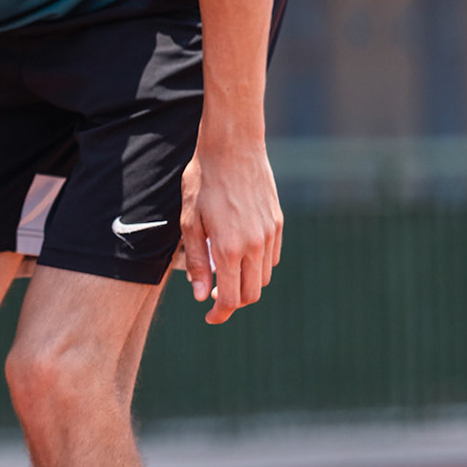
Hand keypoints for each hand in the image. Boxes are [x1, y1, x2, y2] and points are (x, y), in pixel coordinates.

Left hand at [178, 140, 282, 323]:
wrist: (233, 149)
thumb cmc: (203, 182)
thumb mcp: (188, 221)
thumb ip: (195, 261)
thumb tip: (201, 295)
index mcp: (228, 249)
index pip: (231, 298)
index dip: (220, 313)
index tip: (210, 317)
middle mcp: (254, 246)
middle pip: (251, 294)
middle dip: (232, 301)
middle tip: (213, 295)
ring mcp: (270, 235)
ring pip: (263, 277)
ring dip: (245, 283)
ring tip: (223, 272)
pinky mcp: (278, 224)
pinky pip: (271, 257)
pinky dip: (257, 265)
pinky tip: (239, 253)